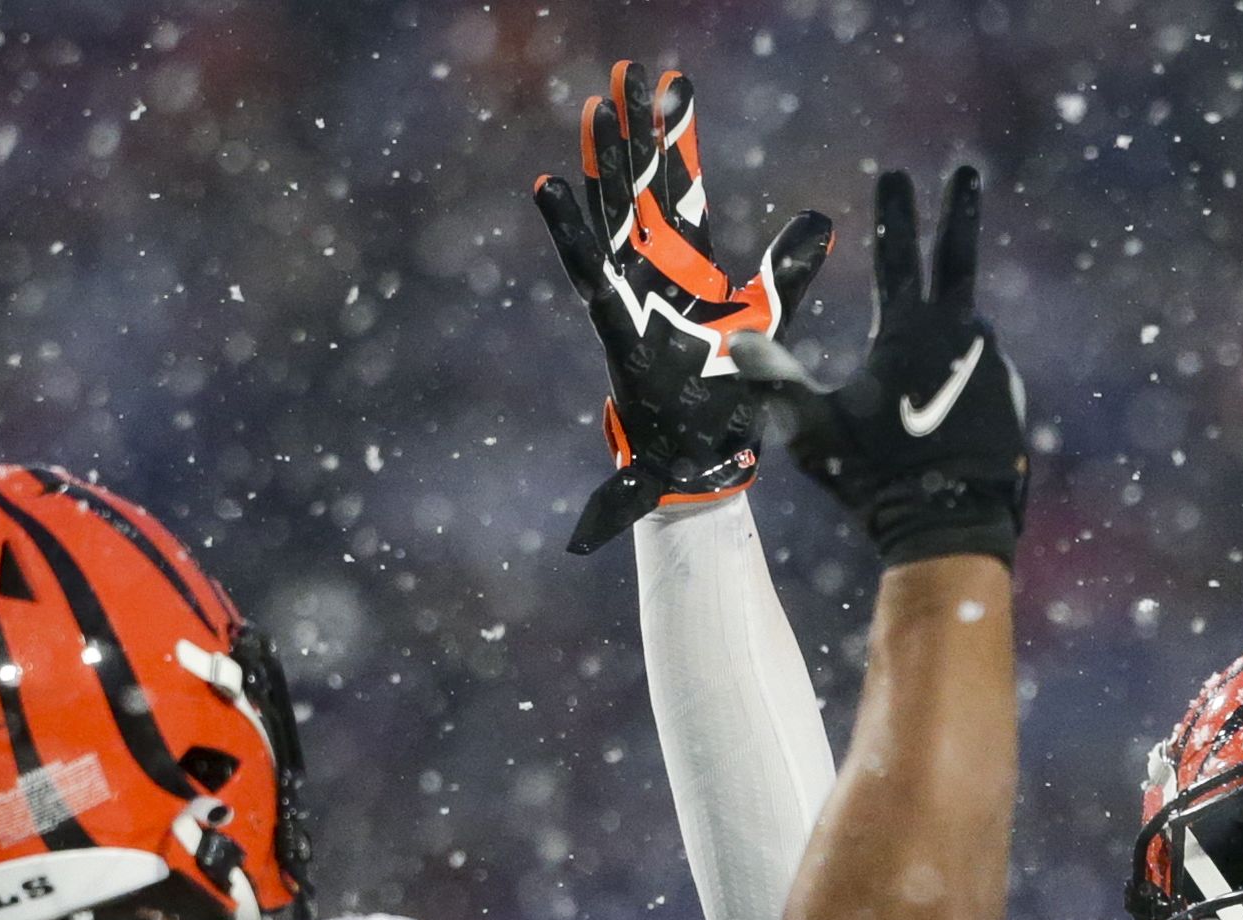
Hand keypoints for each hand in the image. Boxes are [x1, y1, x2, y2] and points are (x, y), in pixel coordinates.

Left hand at [535, 62, 830, 554]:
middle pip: (626, 205)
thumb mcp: (660, 469)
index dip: (573, 231)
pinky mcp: (685, 274)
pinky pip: (679, 211)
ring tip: (627, 81)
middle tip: (618, 77)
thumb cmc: (687, 454)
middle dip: (623, 142)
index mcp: (632, 331)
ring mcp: (659, 277)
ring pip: (644, 197)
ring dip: (638, 140)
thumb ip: (629, 492)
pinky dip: (678, 163)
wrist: (695, 455)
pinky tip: (669, 117)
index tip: (546, 185)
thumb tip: (598, 519)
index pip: (596, 270)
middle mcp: (641, 292)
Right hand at [734, 166, 1028, 564]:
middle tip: (966, 171)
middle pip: (958, 256)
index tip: (897, 172)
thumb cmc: (876, 476)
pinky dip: (954, 383)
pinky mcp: (1008, 394)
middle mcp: (959, 334)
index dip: (894, 211)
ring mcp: (990, 362)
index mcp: (909, 331)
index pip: (897, 253)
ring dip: (940, 339)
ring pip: (960, 331)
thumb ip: (776, 379)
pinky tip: (938, 422)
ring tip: (914, 394)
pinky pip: (975, 374)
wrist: (953, 525)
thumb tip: (733, 341)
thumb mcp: (812, 429)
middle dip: (958, 210)